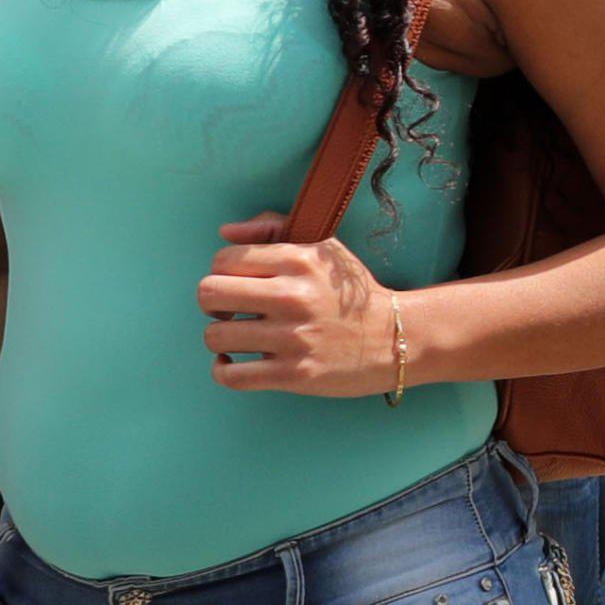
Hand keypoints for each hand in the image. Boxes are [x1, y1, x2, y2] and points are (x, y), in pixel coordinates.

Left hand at [199, 218, 412, 397]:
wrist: (395, 339)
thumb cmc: (352, 294)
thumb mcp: (323, 247)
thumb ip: (273, 229)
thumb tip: (226, 232)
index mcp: (298, 260)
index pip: (223, 260)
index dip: (221, 272)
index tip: (237, 284)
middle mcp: (293, 296)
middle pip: (209, 294)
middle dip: (212, 303)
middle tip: (230, 309)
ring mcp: (293, 338)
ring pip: (215, 336)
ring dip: (220, 338)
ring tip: (238, 337)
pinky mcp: (295, 375)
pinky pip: (232, 376)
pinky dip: (222, 371)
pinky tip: (233, 363)